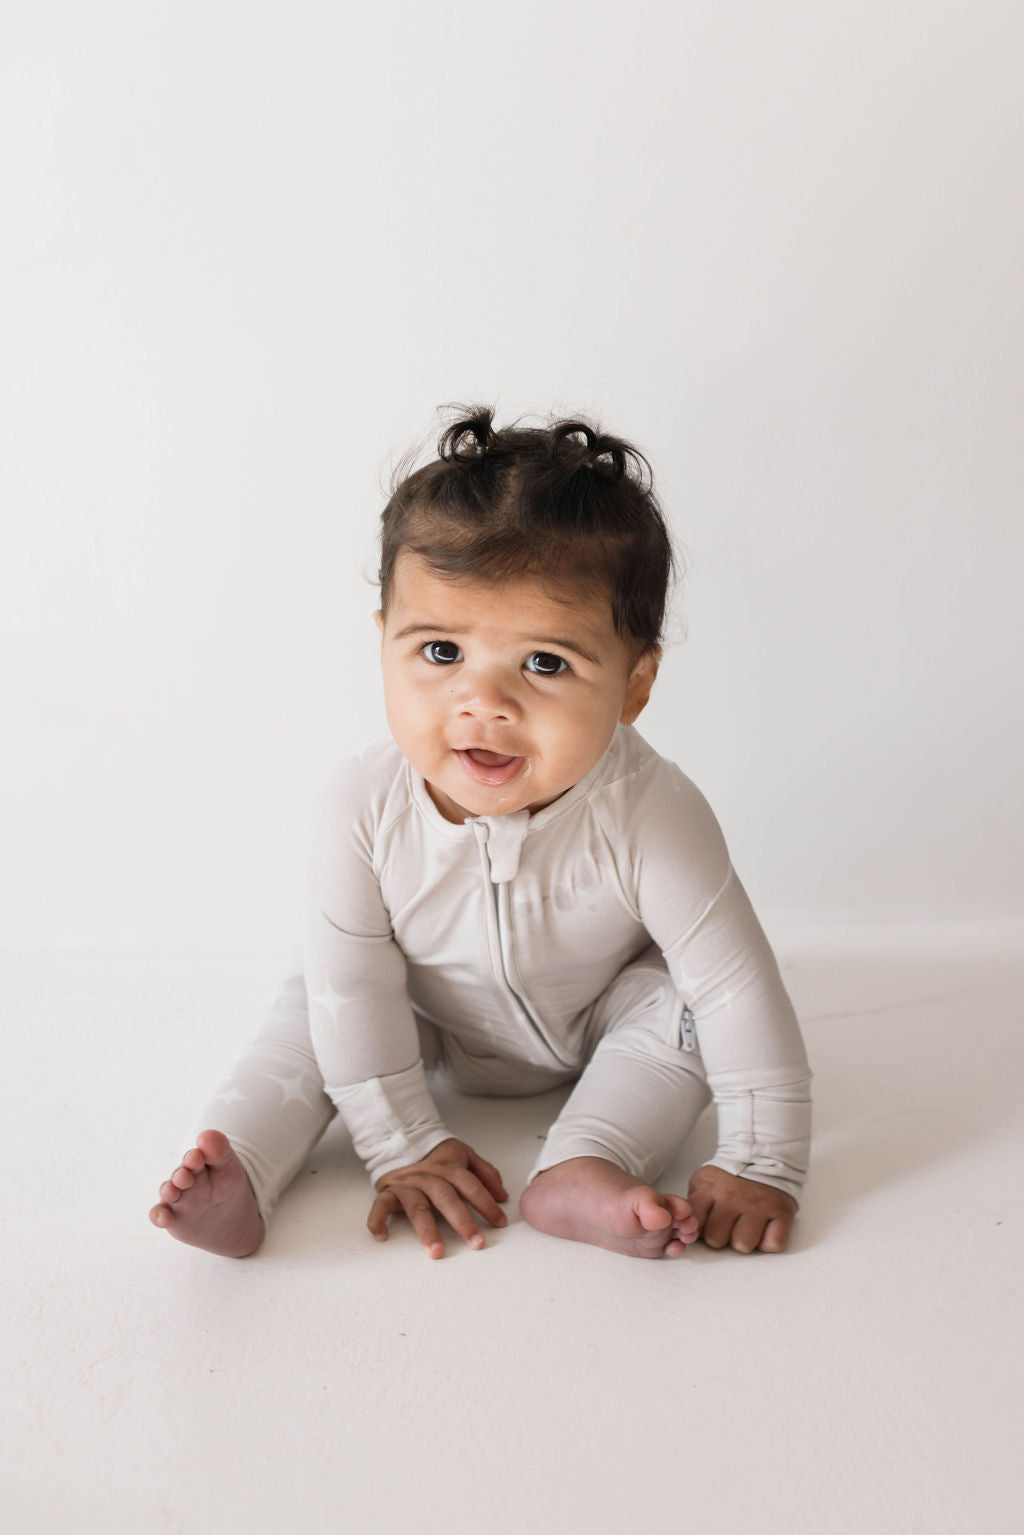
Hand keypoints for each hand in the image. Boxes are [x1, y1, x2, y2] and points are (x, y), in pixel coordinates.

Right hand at [367, 1137, 508, 1258]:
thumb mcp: (464, 1155)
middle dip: (463, 1221)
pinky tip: (381, 1236)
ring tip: (436, 1251)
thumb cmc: (437, 1155)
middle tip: (477, 1243)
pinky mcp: (387, 1192)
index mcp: (449, 1167)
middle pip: (446, 1198)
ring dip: (427, 1230)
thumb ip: (485, 1173)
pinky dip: (377, 1220)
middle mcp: (428, 1177)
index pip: (471, 1185)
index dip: (486, 1203)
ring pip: (418, 1207)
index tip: (500, 1223)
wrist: (402, 1139)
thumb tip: (503, 1195)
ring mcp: (407, 1185)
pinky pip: (380, 1206)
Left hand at [686, 1164, 796, 1253]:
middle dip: (722, 1236)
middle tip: (730, 1223)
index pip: (694, 1223)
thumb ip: (694, 1205)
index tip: (706, 1224)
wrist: (762, 1156)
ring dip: (745, 1240)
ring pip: (743, 1245)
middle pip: (717, 1240)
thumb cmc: (730, 1177)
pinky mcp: (781, 1212)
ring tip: (747, 1225)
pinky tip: (765, 1228)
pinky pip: (772, 1244)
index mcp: (710, 1188)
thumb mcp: (704, 1183)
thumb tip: (687, 1231)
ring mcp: (758, 1205)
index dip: (698, 1229)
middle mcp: (733, 1197)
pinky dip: (768, 1241)